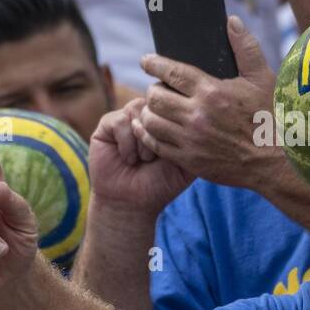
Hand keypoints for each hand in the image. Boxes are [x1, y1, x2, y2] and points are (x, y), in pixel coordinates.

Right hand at [89, 97, 193, 214]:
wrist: (131, 203)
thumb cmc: (160, 184)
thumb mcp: (186, 163)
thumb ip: (195, 141)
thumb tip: (201, 118)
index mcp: (168, 120)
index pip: (176, 106)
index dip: (175, 131)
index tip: (170, 157)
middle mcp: (148, 115)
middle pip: (158, 106)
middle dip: (159, 136)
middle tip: (155, 160)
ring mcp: (128, 118)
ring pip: (139, 111)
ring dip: (143, 142)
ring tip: (143, 160)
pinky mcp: (108, 124)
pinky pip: (121, 121)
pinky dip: (127, 144)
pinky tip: (129, 159)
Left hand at [136, 15, 279, 189]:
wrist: (274, 163)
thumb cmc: (270, 117)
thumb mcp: (262, 79)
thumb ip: (246, 48)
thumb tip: (232, 21)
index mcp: (212, 92)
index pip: (172, 72)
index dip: (154, 64)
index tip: (146, 61)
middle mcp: (197, 115)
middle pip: (155, 97)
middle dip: (152, 88)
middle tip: (158, 87)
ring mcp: (191, 140)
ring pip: (151, 121)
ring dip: (148, 111)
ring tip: (155, 108)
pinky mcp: (189, 160)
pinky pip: (156, 145)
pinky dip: (147, 134)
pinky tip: (149, 128)